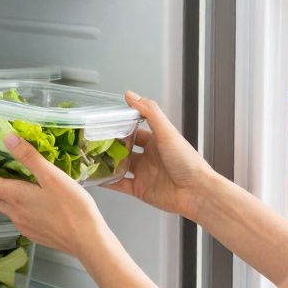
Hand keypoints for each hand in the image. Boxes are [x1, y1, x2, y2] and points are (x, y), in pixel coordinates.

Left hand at [0, 134, 118, 262]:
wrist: (87, 241)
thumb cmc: (73, 208)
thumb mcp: (53, 177)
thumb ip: (29, 157)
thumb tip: (7, 138)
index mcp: (16, 196)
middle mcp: (14, 212)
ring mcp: (23, 225)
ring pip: (2, 206)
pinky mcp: (34, 233)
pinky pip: (16, 216)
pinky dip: (12, 204)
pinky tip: (24, 200)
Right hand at [105, 92, 216, 220]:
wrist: (196, 192)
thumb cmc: (187, 161)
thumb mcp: (167, 132)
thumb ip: (149, 112)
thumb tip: (131, 95)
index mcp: (157, 141)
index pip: (135, 130)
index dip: (121, 127)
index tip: (106, 122)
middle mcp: (149, 157)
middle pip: (125, 149)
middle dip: (111, 145)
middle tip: (93, 141)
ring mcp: (144, 174)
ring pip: (120, 166)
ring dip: (107, 163)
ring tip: (90, 157)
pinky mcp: (140, 190)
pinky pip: (120, 185)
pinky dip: (108, 182)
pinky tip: (97, 178)